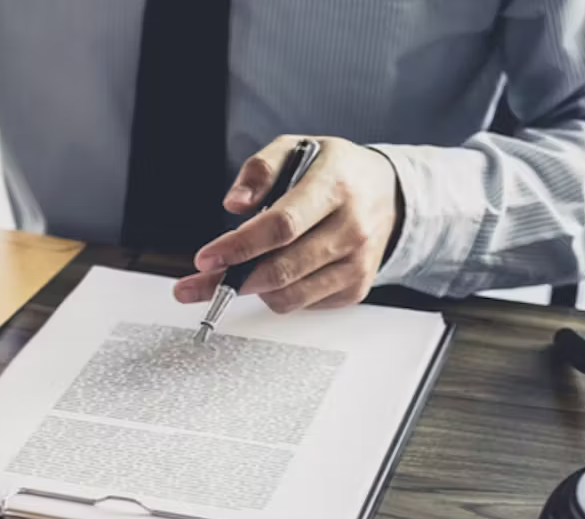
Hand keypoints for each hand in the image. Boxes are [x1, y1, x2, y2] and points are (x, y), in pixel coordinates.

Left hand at [173, 136, 400, 312]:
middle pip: (282, 269)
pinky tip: (275, 273)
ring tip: (236, 273)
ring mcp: (357, 263)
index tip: (206, 258)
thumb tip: (233, 205)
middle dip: (232, 281)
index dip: (240, 246)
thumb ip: (260, 169)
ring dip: (253, 290)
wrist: (389, 193)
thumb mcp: (295, 148)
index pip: (281, 226)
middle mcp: (351, 228)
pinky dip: (279, 294)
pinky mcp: (356, 288)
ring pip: (290, 295)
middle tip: (195, 284)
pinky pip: (303, 304)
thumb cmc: (335, 170)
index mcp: (334, 187)